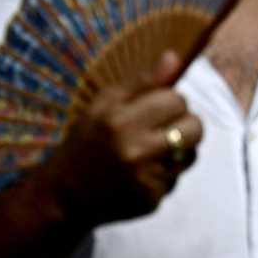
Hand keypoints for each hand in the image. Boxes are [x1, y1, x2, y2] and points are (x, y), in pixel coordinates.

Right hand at [35, 51, 203, 227]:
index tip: (154, 109)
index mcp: (120, 120)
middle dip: (182, 124)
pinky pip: (177, 178)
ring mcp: (146, 178)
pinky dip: (165, 173)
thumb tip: (175, 57)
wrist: (62, 197)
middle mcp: (135, 149)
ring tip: (152, 151)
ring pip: (191, 153)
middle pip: (194, 126)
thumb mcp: (103, 106)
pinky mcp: (152, 200)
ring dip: (179, 149)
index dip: (169, 102)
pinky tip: (142, 174)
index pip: (176, 99)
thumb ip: (142, 82)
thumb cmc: (85, 143)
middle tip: (158, 129)